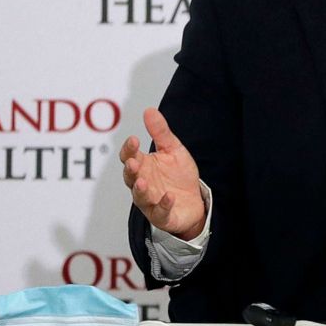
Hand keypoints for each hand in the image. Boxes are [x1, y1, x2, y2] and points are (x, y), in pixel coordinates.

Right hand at [120, 107, 205, 239]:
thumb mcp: (173, 150)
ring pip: (140, 197)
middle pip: (131, 177)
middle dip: (131, 170)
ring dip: (140, 190)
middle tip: (133, 162)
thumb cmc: (179, 175)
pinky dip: (163, 205)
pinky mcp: (162, 216)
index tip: (134, 139)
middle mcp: (142, 184)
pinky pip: (160, 212)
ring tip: (142, 182)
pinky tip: (168, 197)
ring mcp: (150, 201)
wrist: (195, 199)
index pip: (129, 156)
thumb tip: (149, 110)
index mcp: (143, 166)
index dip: (129, 149)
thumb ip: (161, 132)